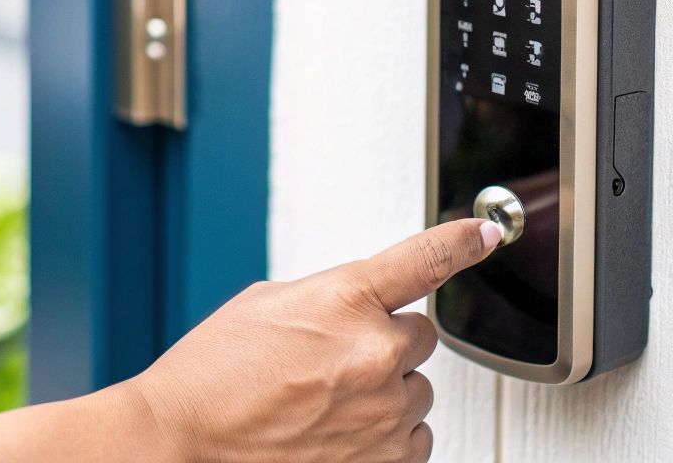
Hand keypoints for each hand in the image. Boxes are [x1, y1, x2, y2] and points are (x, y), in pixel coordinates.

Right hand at [123, 218, 501, 462]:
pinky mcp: (384, 462)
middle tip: (332, 360)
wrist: (185, 438)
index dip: (462, 241)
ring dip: (385, 393)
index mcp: (344, 300)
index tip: (487, 232)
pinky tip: (337, 432)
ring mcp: (382, 414)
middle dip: (386, 344)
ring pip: (418, 392)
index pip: (424, 260)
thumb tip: (368, 303)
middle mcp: (374, 354)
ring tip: (324, 402)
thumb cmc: (214, 373)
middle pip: (420, 337)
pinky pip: (414, 440)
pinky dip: (385, 437)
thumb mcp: (268, 303)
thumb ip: (333, 296)